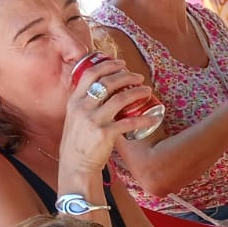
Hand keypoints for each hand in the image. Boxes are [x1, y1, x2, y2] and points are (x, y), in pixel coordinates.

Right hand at [61, 55, 160, 171]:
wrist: (76, 164)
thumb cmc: (78, 140)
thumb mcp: (74, 116)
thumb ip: (84, 102)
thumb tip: (101, 88)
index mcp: (74, 100)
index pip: (90, 74)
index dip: (107, 65)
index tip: (120, 63)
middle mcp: (82, 107)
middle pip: (107, 82)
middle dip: (126, 76)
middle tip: (138, 77)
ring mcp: (94, 120)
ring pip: (120, 98)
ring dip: (137, 92)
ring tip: (147, 90)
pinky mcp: (105, 134)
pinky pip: (129, 122)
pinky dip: (144, 119)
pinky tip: (153, 117)